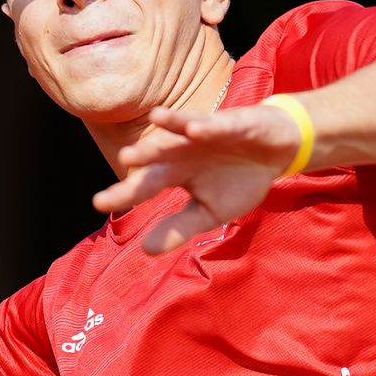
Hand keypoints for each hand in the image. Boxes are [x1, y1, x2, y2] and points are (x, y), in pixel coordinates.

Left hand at [92, 103, 301, 253]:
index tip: (98, 202)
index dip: (123, 193)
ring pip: (181, 133)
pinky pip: (218, 125)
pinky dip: (207, 126)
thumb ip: (179, 228)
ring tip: (149, 135)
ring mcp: (206, 135)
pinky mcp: (232, 124)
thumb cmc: (238, 180)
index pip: (145, 185)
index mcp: (176, 173)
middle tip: (123, 160)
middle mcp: (183, 151)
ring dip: (166, 132)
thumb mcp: (210, 212)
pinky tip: (193, 130)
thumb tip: (145, 251)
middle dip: (142, 156)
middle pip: (158, 155)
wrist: (277, 151)